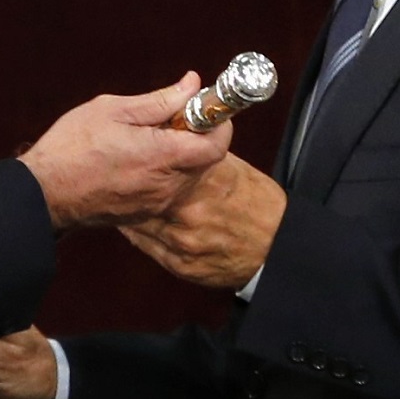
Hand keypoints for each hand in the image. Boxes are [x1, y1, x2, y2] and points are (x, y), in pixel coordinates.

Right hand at [19, 72, 231, 230]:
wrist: (44, 193)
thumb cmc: (72, 146)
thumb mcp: (114, 110)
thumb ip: (161, 99)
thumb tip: (192, 84)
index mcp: (163, 156)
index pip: (217, 144)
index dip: (218, 123)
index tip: (202, 108)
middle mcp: (167, 185)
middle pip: (205, 160)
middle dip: (196, 135)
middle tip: (170, 118)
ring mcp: (156, 203)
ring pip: (188, 175)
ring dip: (179, 155)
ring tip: (147, 139)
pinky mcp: (145, 214)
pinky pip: (169, 190)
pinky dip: (164, 172)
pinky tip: (136, 160)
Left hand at [120, 153, 287, 289]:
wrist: (278, 248)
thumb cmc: (258, 204)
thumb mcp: (232, 167)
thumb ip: (198, 154)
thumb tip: (175, 134)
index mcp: (201, 181)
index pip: (154, 163)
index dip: (139, 156)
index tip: (130, 150)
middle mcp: (187, 213)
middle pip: (139, 194)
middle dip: (130, 184)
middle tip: (121, 173)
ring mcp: (181, 242)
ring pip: (136, 220)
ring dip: (129, 208)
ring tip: (127, 197)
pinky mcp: (178, 264)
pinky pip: (144, 244)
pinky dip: (139, 230)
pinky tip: (140, 219)